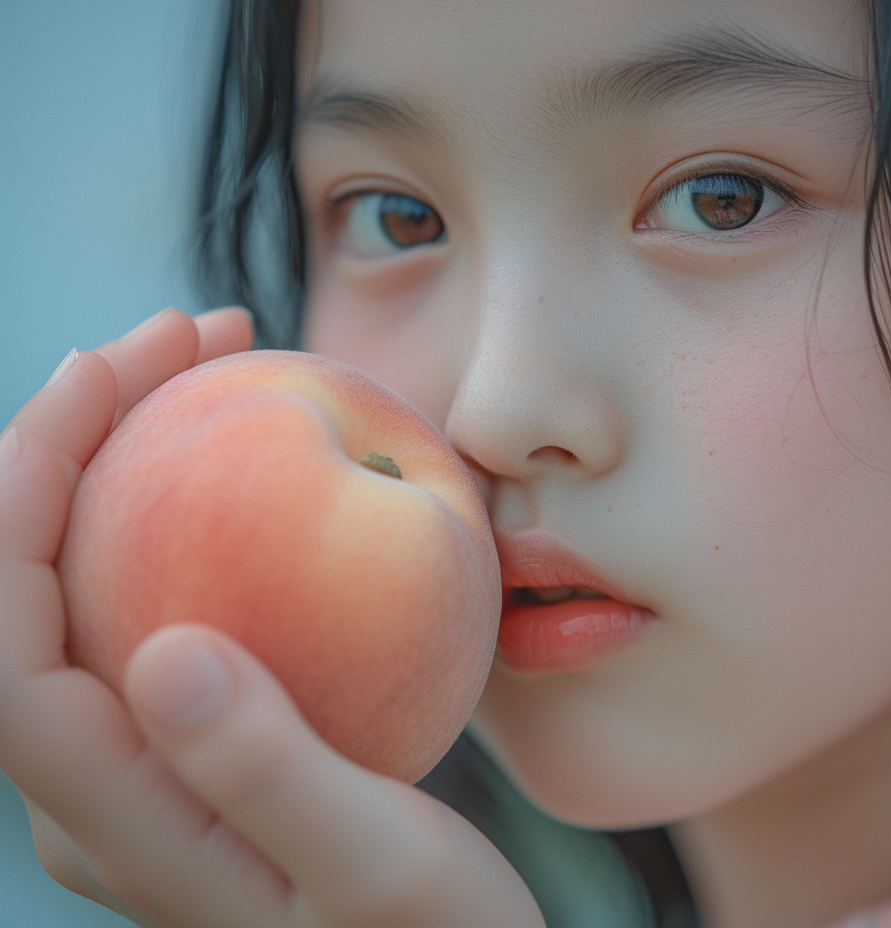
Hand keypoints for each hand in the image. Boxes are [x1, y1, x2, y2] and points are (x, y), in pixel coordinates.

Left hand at [0, 309, 543, 927]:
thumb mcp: (378, 870)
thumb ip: (266, 777)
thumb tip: (165, 652)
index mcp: (112, 817)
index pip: (4, 630)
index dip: (22, 483)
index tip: (109, 367)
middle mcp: (93, 788)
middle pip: (26, 584)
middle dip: (74, 436)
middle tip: (189, 329)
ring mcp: (137, 763)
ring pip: (85, 578)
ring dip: (123, 456)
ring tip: (210, 362)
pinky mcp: (187, 741)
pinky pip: (151, 593)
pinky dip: (184, 503)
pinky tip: (251, 452)